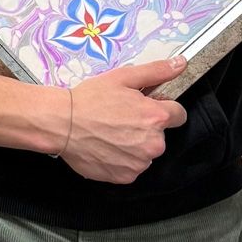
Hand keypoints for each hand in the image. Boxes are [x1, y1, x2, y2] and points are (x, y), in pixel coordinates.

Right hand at [57, 58, 187, 183]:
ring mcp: (139, 163)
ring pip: (145, 153)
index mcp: (156, 117)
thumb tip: (180, 64)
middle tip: (121, 120)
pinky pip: (131, 167)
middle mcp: (153, 143)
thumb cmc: (89, 99)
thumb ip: (156, 72)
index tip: (146, 109)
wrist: (61, 123)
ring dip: (134, 146)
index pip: (179, 115)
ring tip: (110, 134)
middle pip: (160, 136)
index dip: (163, 109)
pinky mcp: (125, 176)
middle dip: (146, 129)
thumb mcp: (123, 77)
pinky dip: (122, 160)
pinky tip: (106, 147)